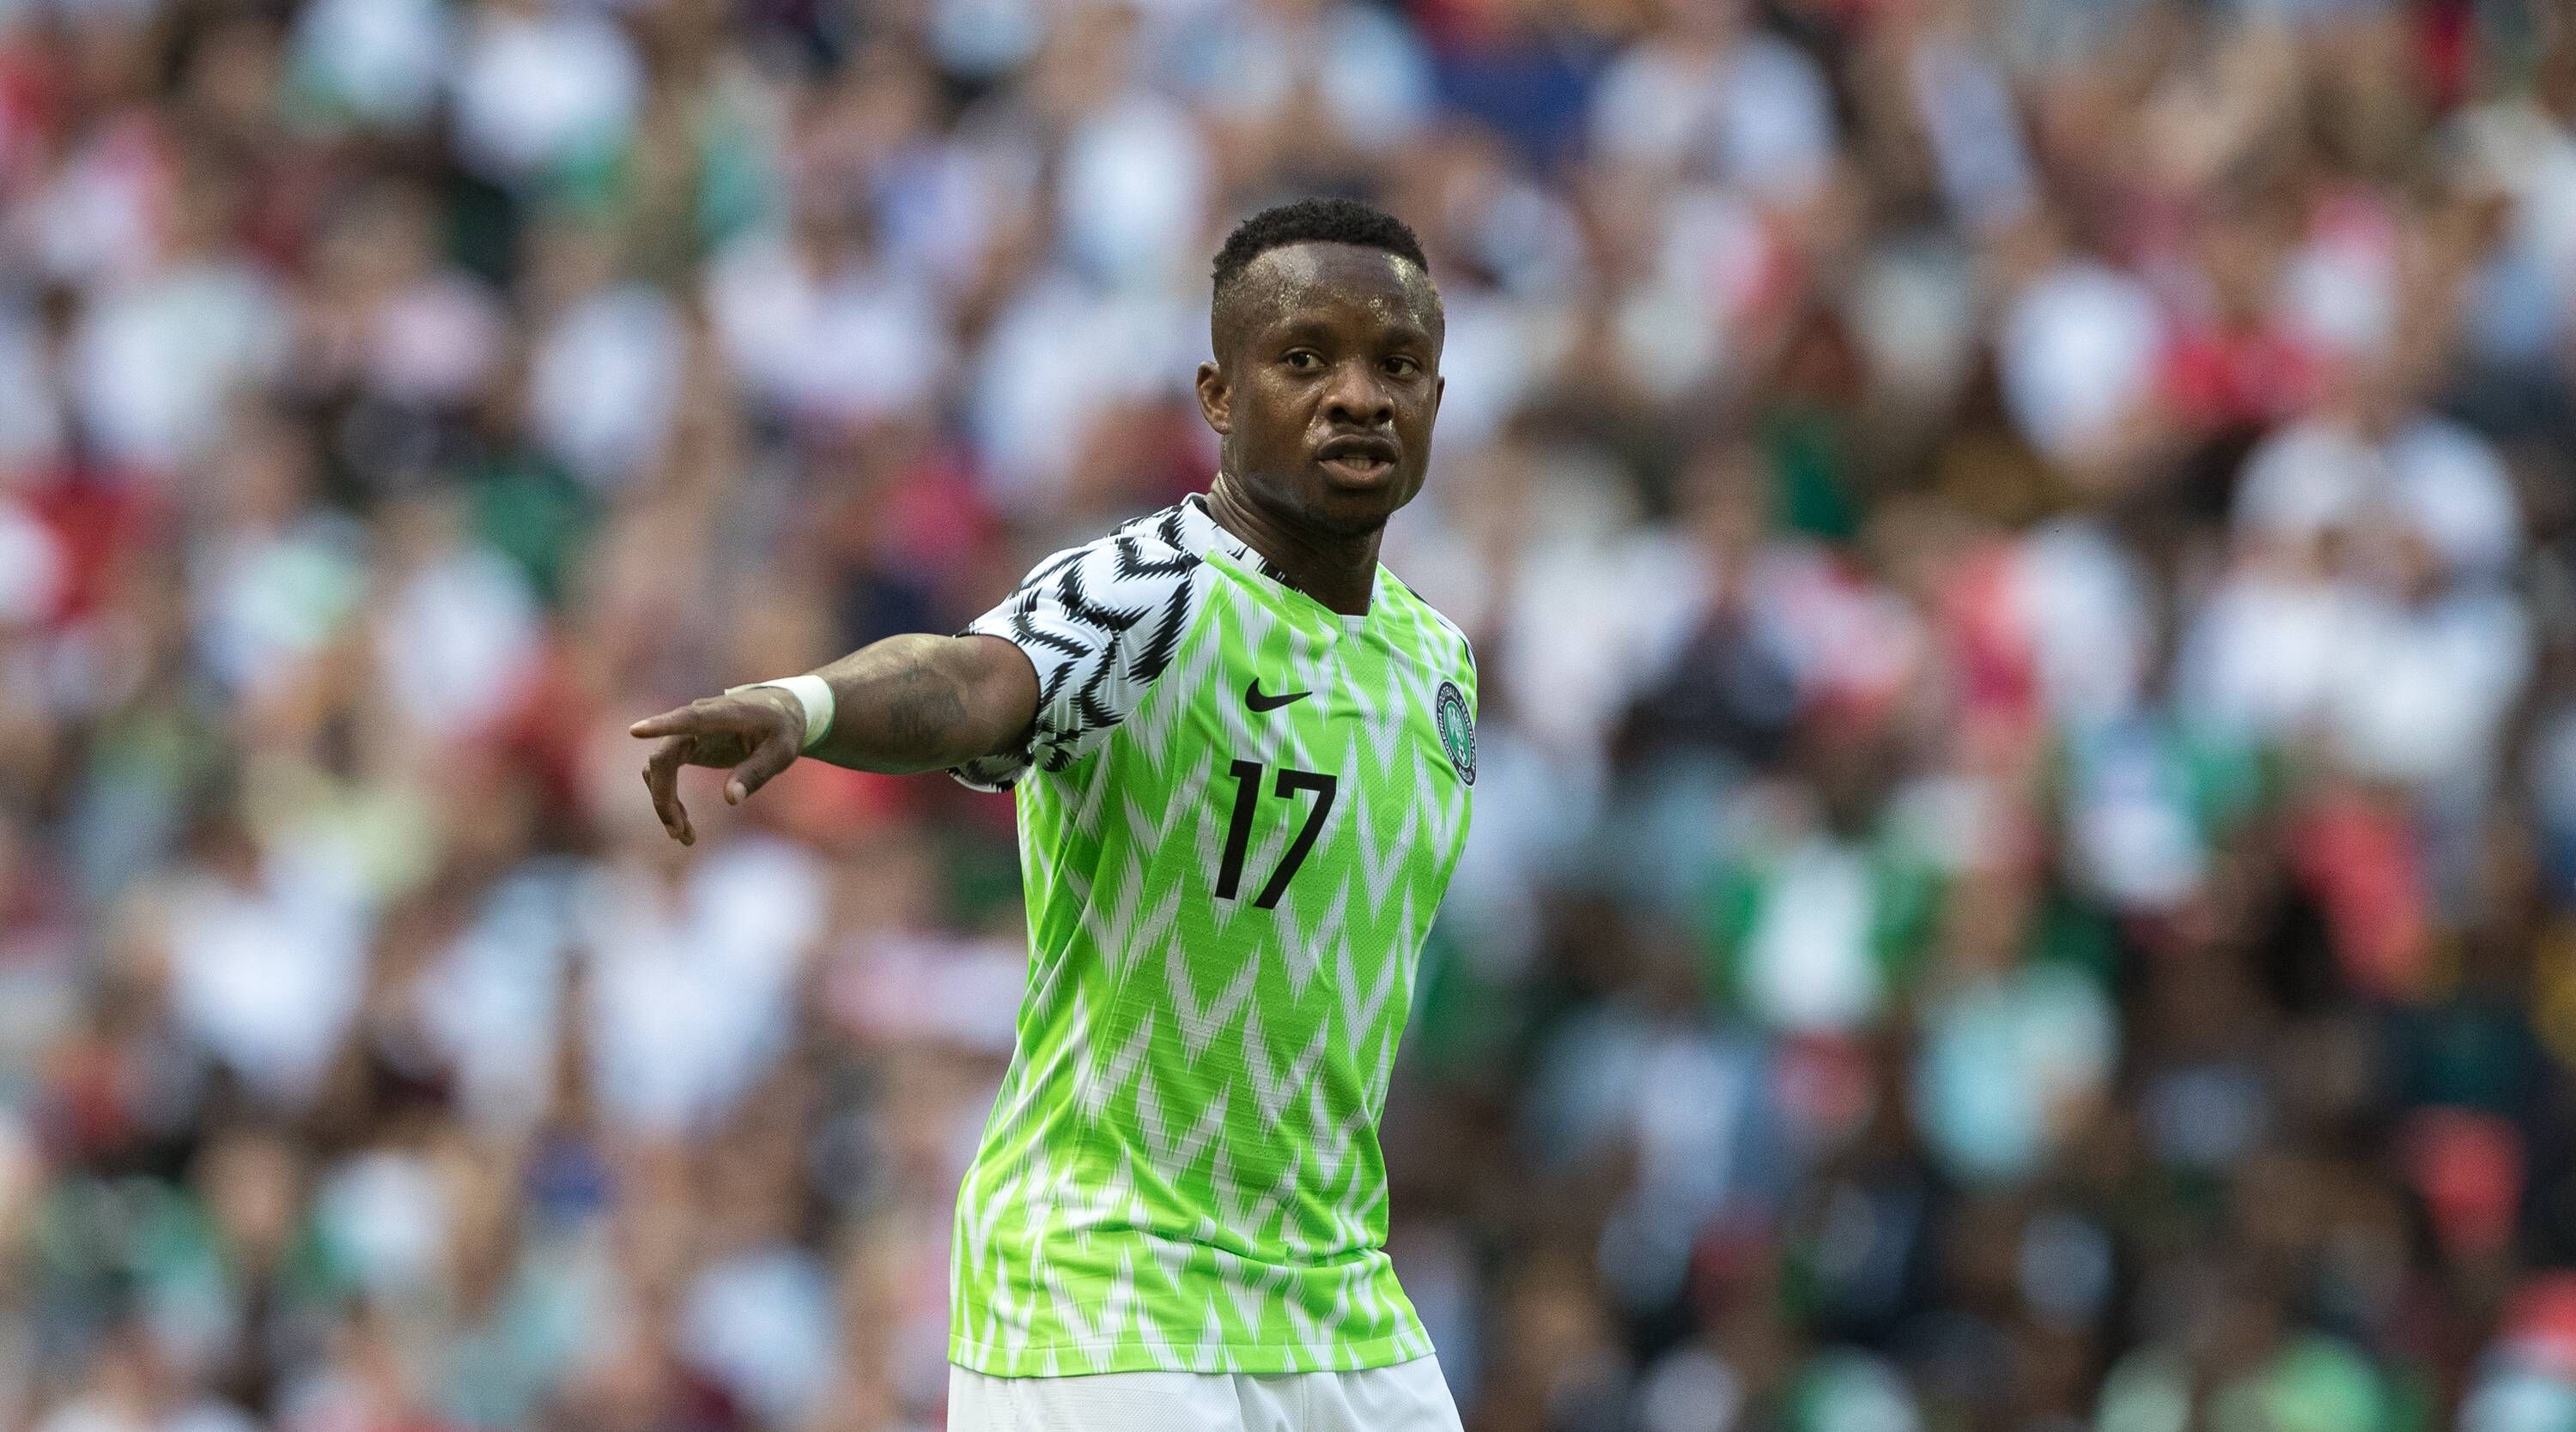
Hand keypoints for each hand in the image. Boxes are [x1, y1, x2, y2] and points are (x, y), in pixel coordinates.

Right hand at [628, 689, 807, 844]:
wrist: (781, 712)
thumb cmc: (783, 729)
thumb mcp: (782, 752)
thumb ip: (757, 772)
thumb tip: (731, 800)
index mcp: (723, 714)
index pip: (687, 719)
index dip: (661, 725)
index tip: (635, 731)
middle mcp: (697, 721)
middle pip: (663, 756)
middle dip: (664, 796)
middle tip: (678, 833)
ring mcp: (687, 733)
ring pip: (658, 768)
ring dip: (664, 802)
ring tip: (684, 837)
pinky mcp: (686, 746)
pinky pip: (664, 773)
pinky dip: (668, 798)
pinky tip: (683, 823)